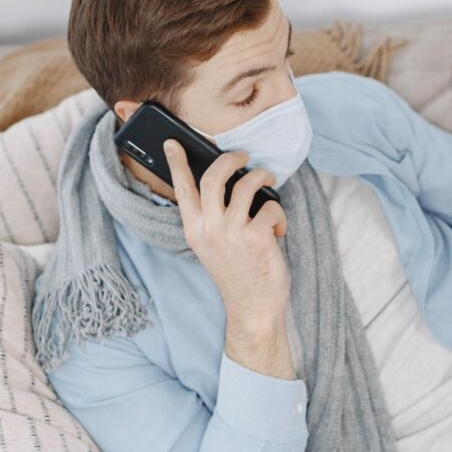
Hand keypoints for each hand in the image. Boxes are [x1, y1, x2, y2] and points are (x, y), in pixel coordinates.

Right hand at [163, 139, 293, 377]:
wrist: (252, 309)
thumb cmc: (237, 275)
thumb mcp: (213, 247)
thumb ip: (213, 220)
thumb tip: (230, 186)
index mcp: (194, 230)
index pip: (183, 190)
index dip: (178, 164)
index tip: (173, 143)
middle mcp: (209, 228)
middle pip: (214, 177)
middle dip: (231, 159)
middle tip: (243, 155)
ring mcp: (231, 231)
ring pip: (247, 184)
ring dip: (263, 178)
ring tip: (270, 182)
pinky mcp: (256, 236)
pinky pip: (271, 207)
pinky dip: (279, 215)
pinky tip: (278, 232)